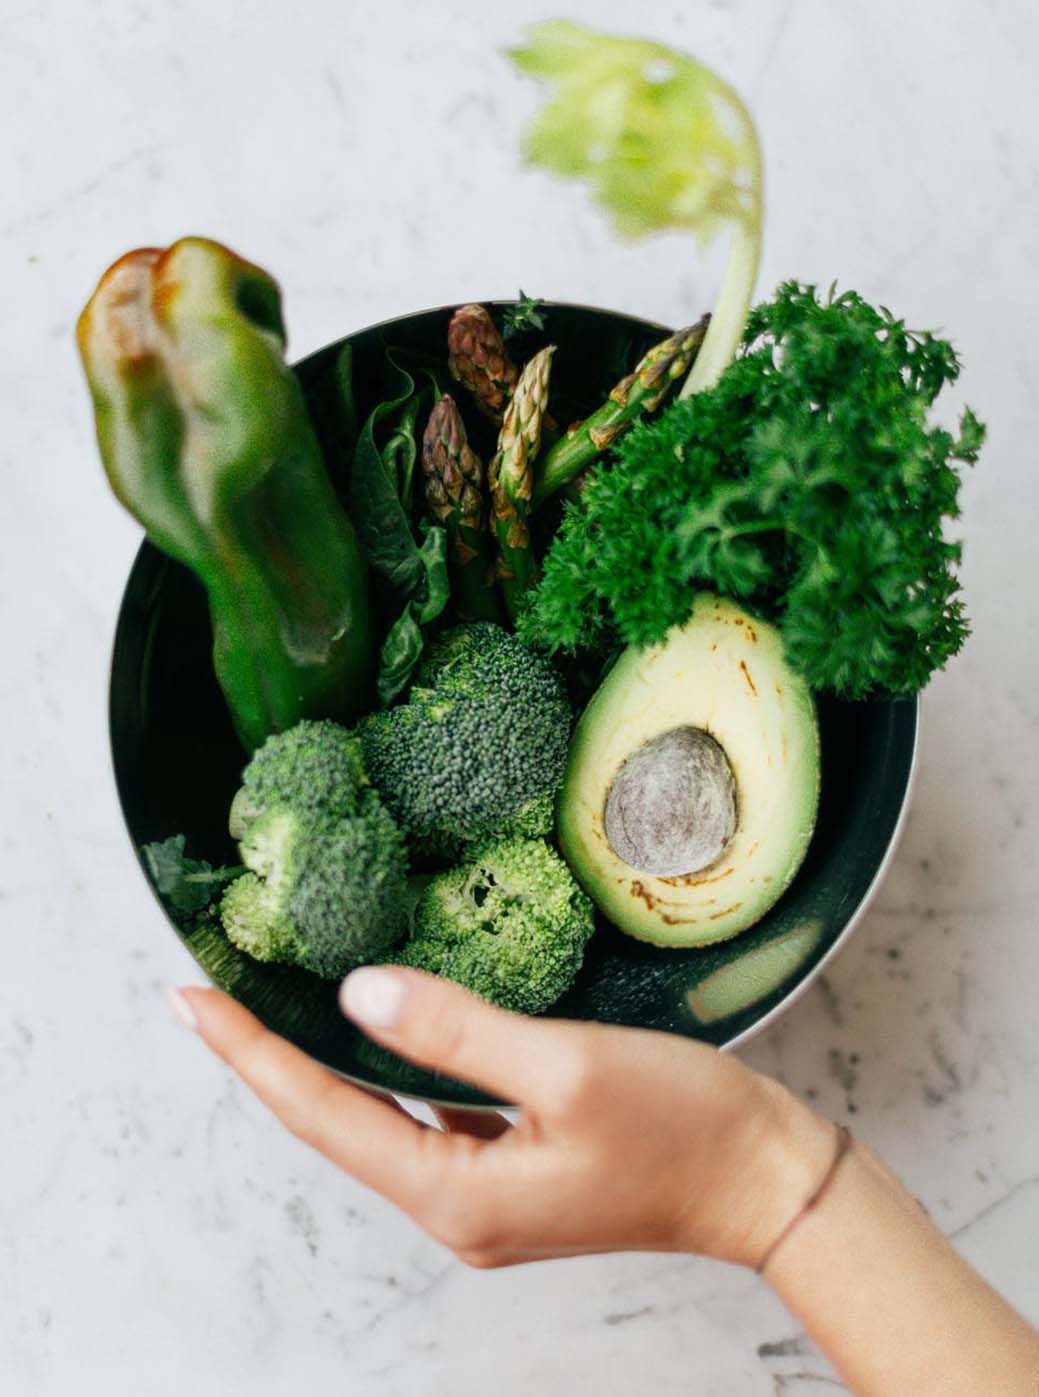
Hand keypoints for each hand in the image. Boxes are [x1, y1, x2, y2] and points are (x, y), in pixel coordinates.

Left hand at [172, 967, 835, 1268]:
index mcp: (457, 1195)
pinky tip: (383, 1032)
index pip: (320, 1114)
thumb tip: (360, 997)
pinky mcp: (517, 1170)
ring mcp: (487, 1195)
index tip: (189, 1000)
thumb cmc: (684, 1129)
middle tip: (211, 996)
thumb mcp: (568, 1068)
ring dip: (325, 1065)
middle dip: (268, 1059)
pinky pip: (430, 1117)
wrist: (768, 1182)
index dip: (249, 1054)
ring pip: (380, 1120)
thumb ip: (457, 1031)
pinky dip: (392, 1072)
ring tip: (273, 1009)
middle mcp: (458, 1206)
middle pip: (336, 1122)